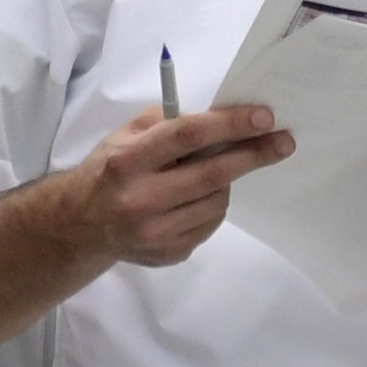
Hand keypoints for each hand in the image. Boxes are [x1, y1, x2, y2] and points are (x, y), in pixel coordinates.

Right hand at [59, 104, 293, 266]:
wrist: (81, 226)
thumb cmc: (111, 170)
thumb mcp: (125, 136)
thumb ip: (167, 121)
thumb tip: (219, 113)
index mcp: (128, 161)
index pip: (188, 136)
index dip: (230, 124)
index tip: (265, 116)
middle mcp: (140, 199)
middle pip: (212, 173)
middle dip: (254, 155)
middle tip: (284, 142)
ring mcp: (155, 232)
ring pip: (217, 200)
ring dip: (227, 181)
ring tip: (215, 172)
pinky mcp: (169, 253)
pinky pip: (211, 223)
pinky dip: (214, 205)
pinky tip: (198, 198)